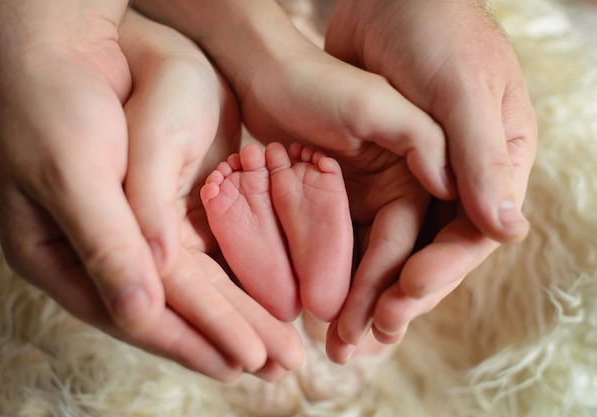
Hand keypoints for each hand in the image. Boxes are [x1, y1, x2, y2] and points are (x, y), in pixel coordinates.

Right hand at [0, 0, 300, 380]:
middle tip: (282, 365)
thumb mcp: (72, 170)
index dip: (191, 339)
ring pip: (191, 281)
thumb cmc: (51, 96)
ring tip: (282, 340)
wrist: (62, 34)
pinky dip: (233, 270)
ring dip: (238, 310)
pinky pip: (199, 247)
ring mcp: (125, 228)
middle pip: (171, 306)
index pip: (136, 311)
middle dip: (228, 335)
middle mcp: (93, 250)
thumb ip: (106, 243)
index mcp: (57, 254)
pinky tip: (264, 289)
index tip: (243, 362)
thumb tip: (140, 313)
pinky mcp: (153, 202)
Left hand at [323, 0, 537, 354]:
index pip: (469, 235)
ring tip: (337, 339)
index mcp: (489, 165)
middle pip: (425, 254)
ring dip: (361, 293)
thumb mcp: (460, 87)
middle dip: (394, 299)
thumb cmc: (434, 29)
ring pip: (386, 250)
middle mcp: (449, 181)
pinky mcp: (365, 174)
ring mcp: (405, 179)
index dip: (439, 270)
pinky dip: (337, 259)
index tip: (403, 297)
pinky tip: (316, 291)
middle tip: (360, 340)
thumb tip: (508, 230)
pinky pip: (353, 225)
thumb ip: (481, 154)